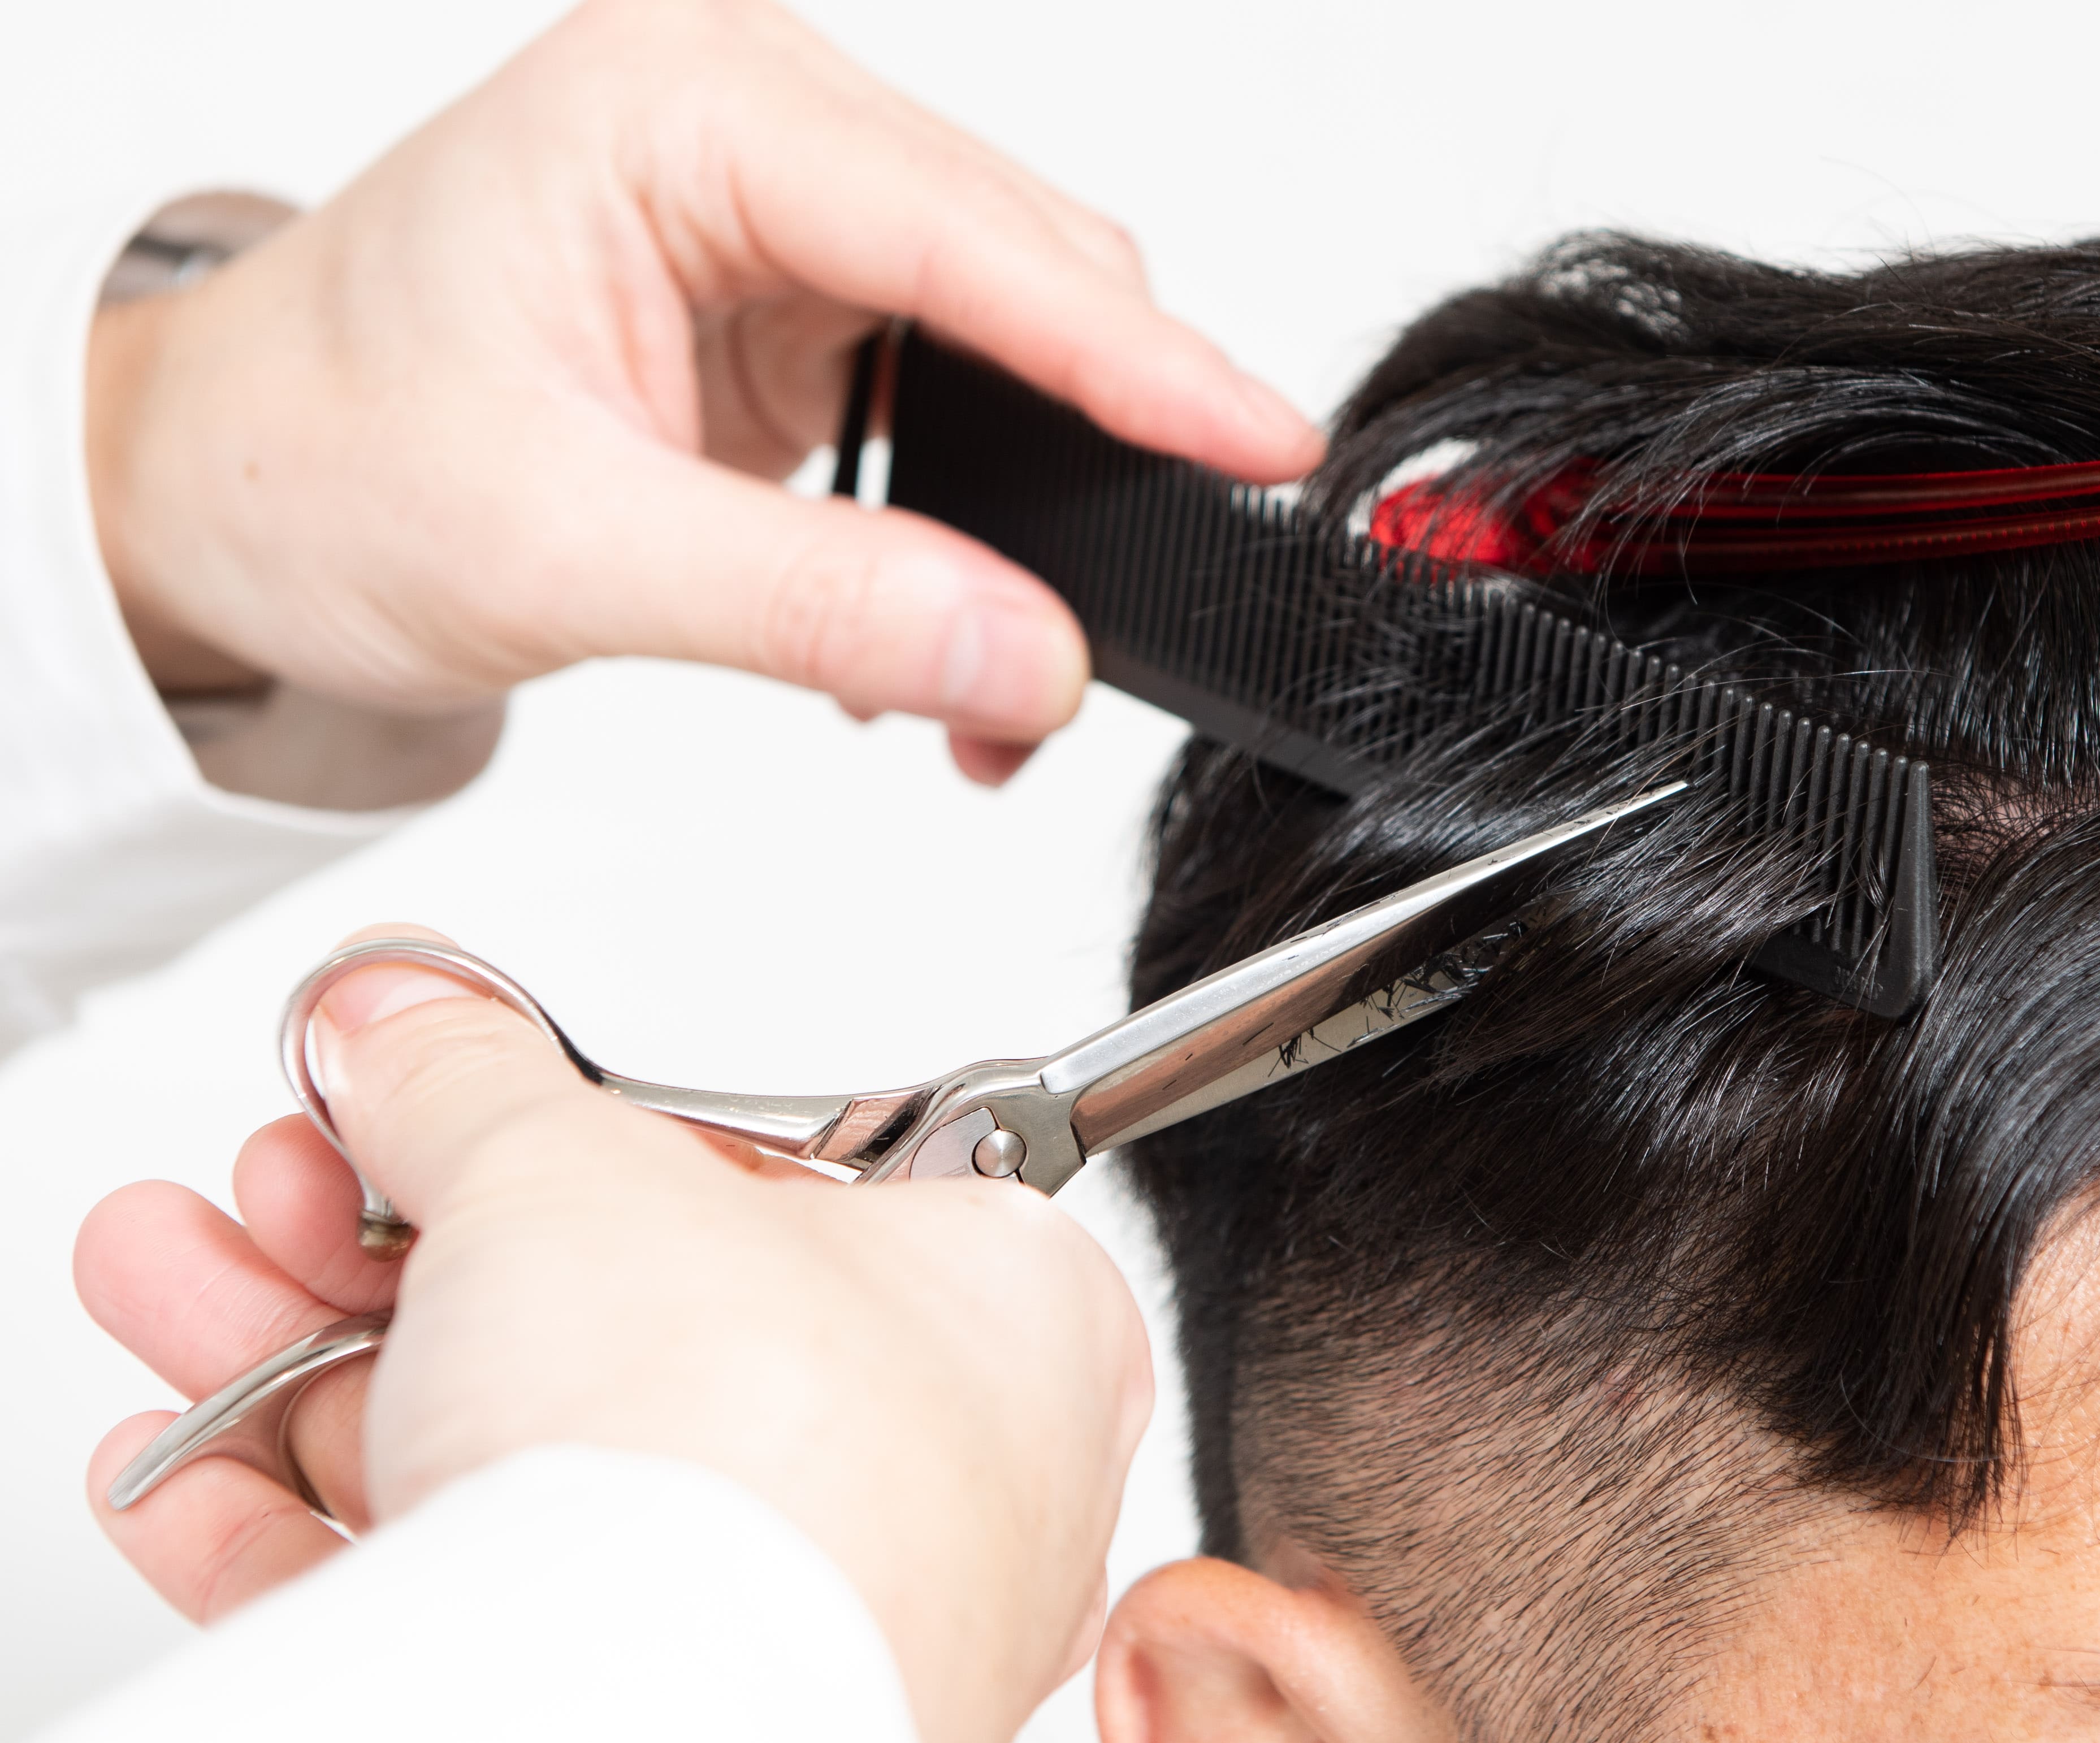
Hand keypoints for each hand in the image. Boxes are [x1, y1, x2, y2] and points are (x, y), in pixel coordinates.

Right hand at [78, 931, 1152, 1742]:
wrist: (654, 1734)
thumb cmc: (742, 1462)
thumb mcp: (565, 1173)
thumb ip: (471, 1080)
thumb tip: (412, 1025)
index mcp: (1010, 1309)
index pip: (782, 1182)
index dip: (574, 1129)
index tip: (436, 1097)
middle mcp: (941, 1477)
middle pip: (629, 1324)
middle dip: (398, 1246)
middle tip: (289, 1195)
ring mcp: (811, 1617)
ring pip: (543, 1468)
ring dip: (324, 1370)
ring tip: (195, 1293)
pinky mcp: (676, 1731)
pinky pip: (494, 1613)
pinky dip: (333, 1537)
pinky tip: (206, 1470)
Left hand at [83, 0, 1319, 783]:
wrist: (220, 488)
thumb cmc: (318, 461)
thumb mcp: (566, 548)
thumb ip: (821, 601)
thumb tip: (1029, 656)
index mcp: (669, 104)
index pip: (965, 229)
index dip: (1132, 356)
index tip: (1259, 447)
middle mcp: (738, 122)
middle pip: (1020, 262)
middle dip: (1099, 446)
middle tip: (1112, 624)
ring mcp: (770, 205)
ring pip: (1007, 328)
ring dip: (1042, 492)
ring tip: (1006, 662)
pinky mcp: (786, 294)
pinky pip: (952, 383)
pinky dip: (977, 507)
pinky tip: (935, 614)